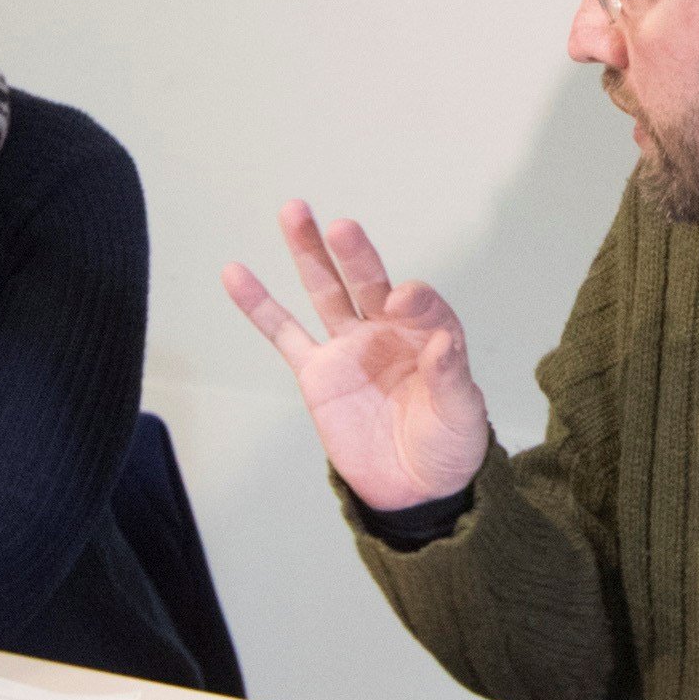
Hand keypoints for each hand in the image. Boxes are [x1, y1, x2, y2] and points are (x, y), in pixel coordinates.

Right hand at [218, 203, 493, 510]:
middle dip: (356, 254)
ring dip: (309, 252)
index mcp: (429, 335)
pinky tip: (236, 273)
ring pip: (325, 291)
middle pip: (368, 282)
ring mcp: (349, 347)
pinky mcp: (316, 373)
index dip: (413, 299)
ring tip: (294, 211)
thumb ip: (451, 377)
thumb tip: (441, 342)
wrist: (413, 488)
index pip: (420, 304)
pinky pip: (283, 334)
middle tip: (342, 228)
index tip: (402, 298)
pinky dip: (260, 305)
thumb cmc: (448, 446)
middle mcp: (388, 331)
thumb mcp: (462, 415)